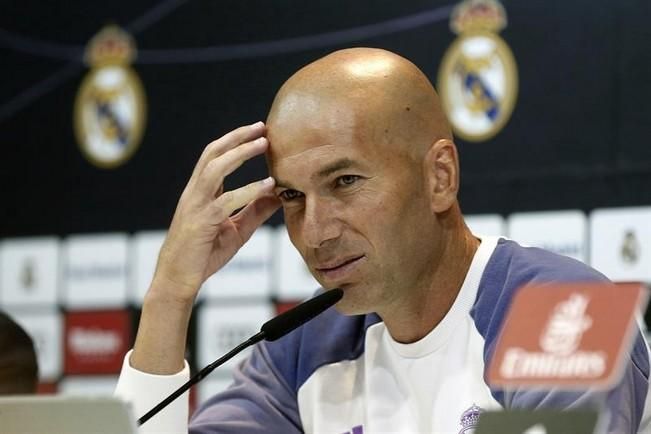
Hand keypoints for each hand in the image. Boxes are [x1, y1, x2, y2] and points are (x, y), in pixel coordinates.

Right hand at [151, 121, 280, 302]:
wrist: (178, 280)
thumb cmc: (204, 255)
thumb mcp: (236, 230)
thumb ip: (255, 211)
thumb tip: (278, 195)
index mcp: (201, 192)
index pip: (215, 157)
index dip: (235, 142)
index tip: (259, 132)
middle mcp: (195, 193)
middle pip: (213, 154)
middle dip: (237, 137)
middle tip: (262, 127)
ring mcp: (196, 205)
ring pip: (215, 168)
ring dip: (240, 153)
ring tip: (263, 143)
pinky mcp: (201, 222)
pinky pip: (226, 201)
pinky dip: (249, 190)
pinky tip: (268, 185)